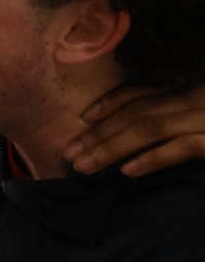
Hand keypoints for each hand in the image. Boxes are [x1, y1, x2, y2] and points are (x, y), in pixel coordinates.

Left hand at [66, 80, 204, 176]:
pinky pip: (183, 147)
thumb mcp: (202, 111)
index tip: (84, 117)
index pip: (143, 91)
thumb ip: (178, 112)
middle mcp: (195, 99)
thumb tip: (135, 128)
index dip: (111, 102)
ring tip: (84, 166)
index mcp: (190, 90)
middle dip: (99, 133)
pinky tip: (127, 171)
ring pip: (150, 129)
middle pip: (137, 112)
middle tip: (69, 152)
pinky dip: (153, 158)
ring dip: (112, 148)